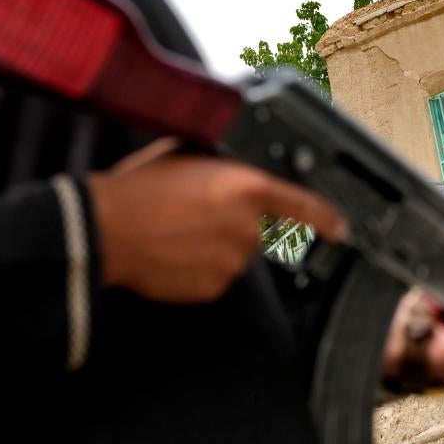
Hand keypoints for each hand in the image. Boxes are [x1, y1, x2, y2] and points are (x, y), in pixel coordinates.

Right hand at [89, 139, 346, 301]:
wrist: (104, 230)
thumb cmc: (140, 187)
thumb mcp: (188, 155)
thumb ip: (226, 165)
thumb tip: (238, 169)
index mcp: (246, 188)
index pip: (302, 205)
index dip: (326, 218)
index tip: (339, 227)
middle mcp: (246, 229)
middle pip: (258, 230)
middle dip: (234, 223)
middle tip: (195, 212)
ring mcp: (230, 262)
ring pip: (235, 255)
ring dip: (215, 245)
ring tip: (176, 231)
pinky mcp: (211, 288)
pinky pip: (215, 276)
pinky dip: (199, 267)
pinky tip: (172, 252)